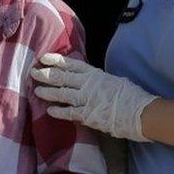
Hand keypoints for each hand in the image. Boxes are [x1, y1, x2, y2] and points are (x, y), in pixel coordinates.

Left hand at [31, 53, 158, 141]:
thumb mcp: (114, 81)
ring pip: (62, 93)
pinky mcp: (88, 115)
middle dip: (46, 74)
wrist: (140, 113)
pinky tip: (49, 111)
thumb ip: (98, 81)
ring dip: (48, 91)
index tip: (44, 58)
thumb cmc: (131, 96)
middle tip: (33, 72)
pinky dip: (59, 111)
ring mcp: (87, 99)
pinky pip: (69, 112)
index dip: (56, 60)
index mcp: (95, 74)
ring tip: (36, 90)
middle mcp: (88, 84)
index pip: (72, 64)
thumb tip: (89, 82)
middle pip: (62, 77)